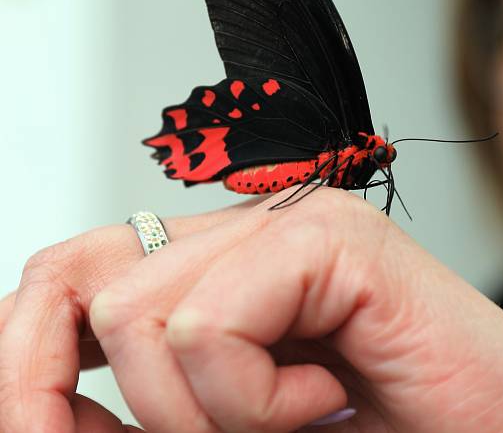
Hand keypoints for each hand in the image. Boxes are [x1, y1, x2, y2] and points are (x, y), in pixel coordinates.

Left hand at [0, 188, 502, 432]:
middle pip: (83, 276)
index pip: (76, 274)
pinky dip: (254, 399)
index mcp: (222, 270)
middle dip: (66, 385)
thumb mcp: (234, 432)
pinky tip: (325, 398)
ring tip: (287, 419)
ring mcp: (294, 227)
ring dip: (199, 413)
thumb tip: (44, 403)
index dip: (27, 357)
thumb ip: (152, 411)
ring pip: (140, 311)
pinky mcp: (334, 240)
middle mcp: (250, 234)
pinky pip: (215, 320)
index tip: (36, 424)